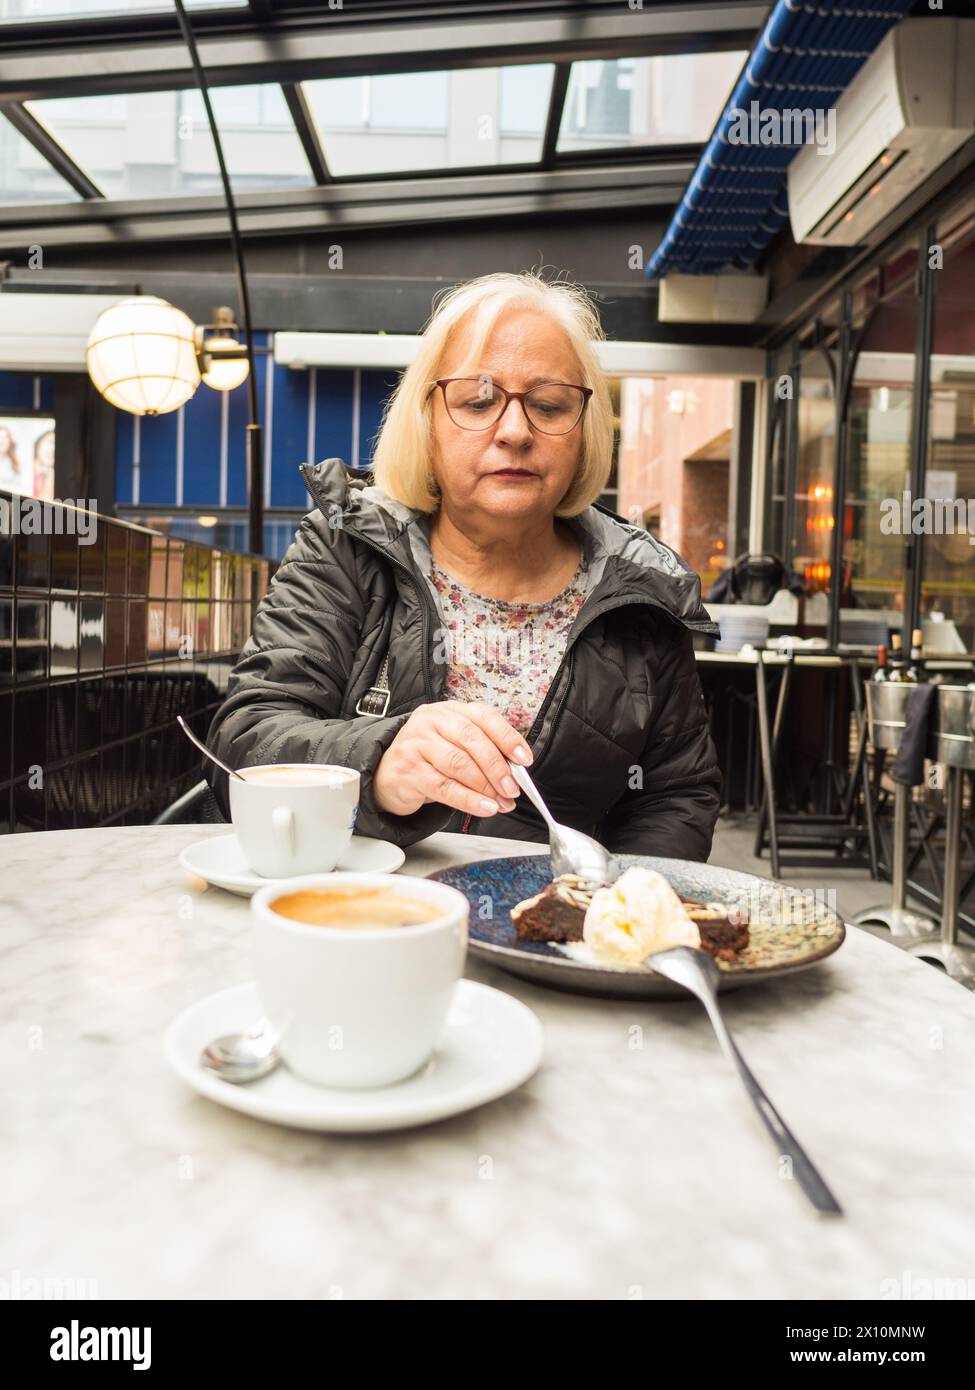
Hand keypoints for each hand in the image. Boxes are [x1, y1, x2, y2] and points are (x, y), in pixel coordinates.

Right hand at [372, 701, 532, 817]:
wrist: (388, 773)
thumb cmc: (429, 759)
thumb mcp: (455, 746)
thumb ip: (482, 753)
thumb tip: (515, 773)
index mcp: (450, 711)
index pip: (484, 717)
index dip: (507, 738)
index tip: (524, 759)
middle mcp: (432, 721)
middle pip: (472, 740)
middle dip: (497, 767)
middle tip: (513, 788)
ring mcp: (417, 744)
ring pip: (459, 764)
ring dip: (485, 786)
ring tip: (501, 802)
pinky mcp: (408, 770)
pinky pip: (444, 787)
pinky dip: (468, 799)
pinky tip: (484, 807)